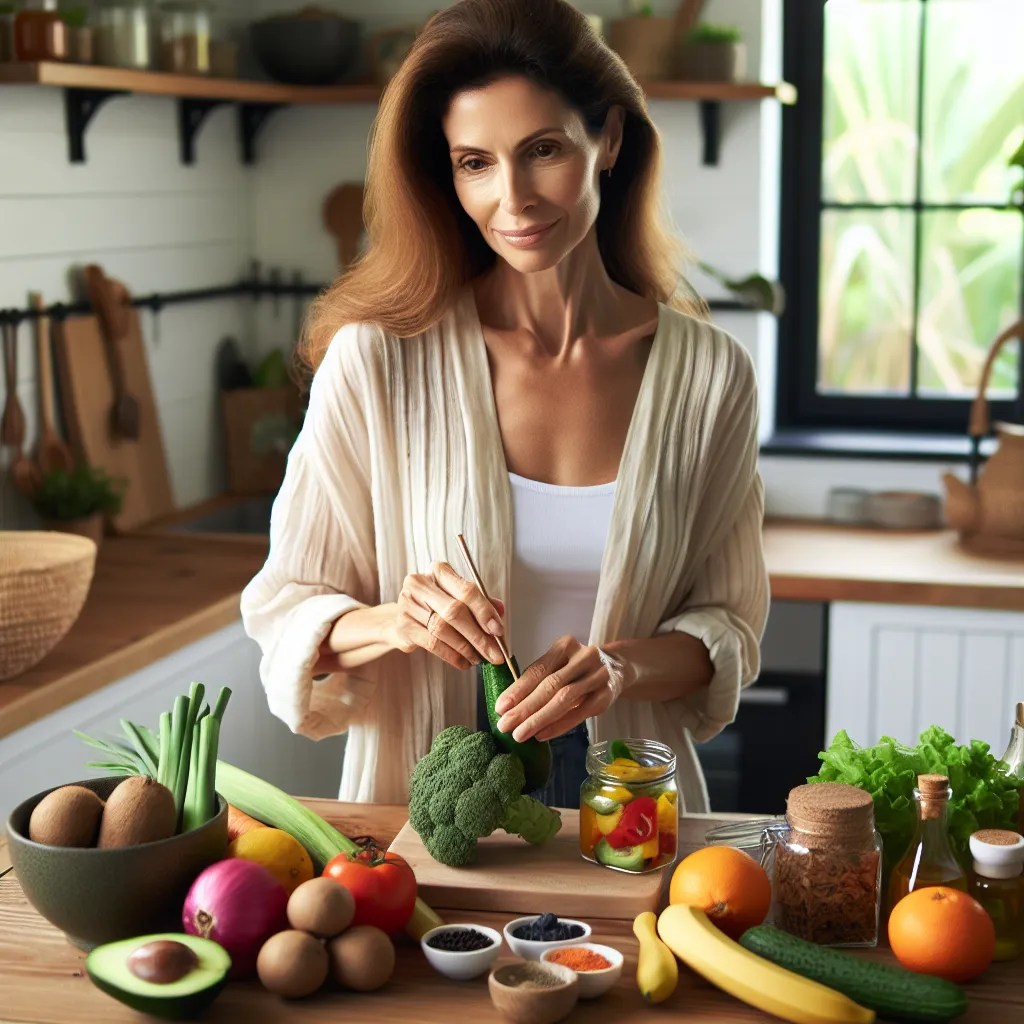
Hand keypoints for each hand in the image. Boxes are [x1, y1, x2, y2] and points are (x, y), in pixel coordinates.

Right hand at [386, 561, 505, 670]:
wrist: (405, 616)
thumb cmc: (436, 605)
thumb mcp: (459, 597)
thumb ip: (480, 602)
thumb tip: (499, 612)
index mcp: (439, 571)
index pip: (466, 590)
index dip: (484, 612)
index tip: (498, 630)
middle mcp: (421, 583)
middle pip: (455, 611)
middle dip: (478, 636)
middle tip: (493, 653)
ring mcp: (407, 603)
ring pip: (443, 629)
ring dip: (465, 648)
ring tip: (479, 658)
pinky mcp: (403, 625)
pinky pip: (432, 643)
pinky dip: (451, 655)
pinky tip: (462, 661)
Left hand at [492, 635, 633, 741]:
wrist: (618, 667)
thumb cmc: (579, 668)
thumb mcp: (560, 664)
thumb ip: (539, 679)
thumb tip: (509, 705)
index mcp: (565, 646)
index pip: (538, 670)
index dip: (517, 690)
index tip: (500, 707)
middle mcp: (583, 657)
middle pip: (549, 685)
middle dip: (524, 708)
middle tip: (504, 725)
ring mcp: (597, 675)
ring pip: (563, 699)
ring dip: (539, 719)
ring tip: (519, 734)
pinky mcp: (607, 695)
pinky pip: (580, 713)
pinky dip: (559, 725)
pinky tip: (542, 734)